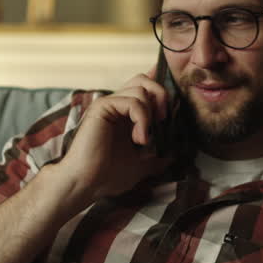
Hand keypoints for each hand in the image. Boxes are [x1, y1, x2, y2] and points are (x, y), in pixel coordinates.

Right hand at [54, 73, 172, 201]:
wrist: (86, 184)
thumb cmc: (107, 176)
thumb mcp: (141, 166)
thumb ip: (157, 157)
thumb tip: (175, 155)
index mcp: (125, 115)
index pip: (146, 89)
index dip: (161, 95)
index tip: (169, 118)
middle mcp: (116, 105)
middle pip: (144, 79)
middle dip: (161, 96)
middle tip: (162, 121)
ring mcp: (108, 104)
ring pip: (141, 86)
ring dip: (150, 112)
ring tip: (144, 138)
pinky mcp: (102, 107)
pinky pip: (132, 100)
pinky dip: (142, 118)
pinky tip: (139, 138)